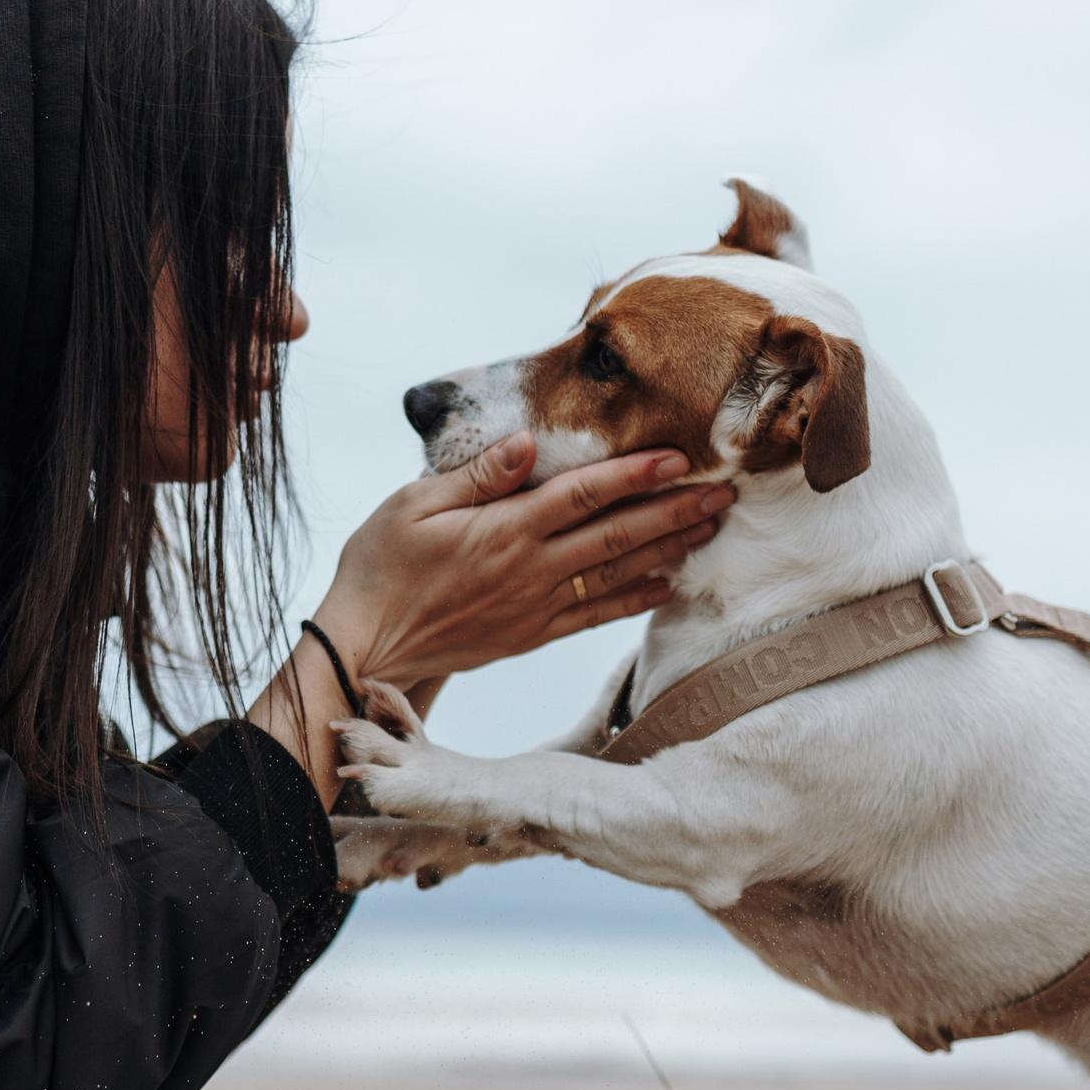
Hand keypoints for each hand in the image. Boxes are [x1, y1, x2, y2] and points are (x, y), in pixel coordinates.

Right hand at [312, 434, 733, 687]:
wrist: (364, 647)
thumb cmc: (380, 566)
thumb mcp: (413, 504)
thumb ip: (478, 475)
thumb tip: (529, 442)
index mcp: (504, 530)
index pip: (584, 494)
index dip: (636, 474)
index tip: (679, 456)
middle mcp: (530, 570)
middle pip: (618, 534)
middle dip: (675, 511)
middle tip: (725, 494)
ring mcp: (535, 607)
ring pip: (617, 574)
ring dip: (668, 551)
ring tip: (711, 530)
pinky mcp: (531, 636)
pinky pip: (595, 617)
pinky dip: (635, 599)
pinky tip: (667, 585)